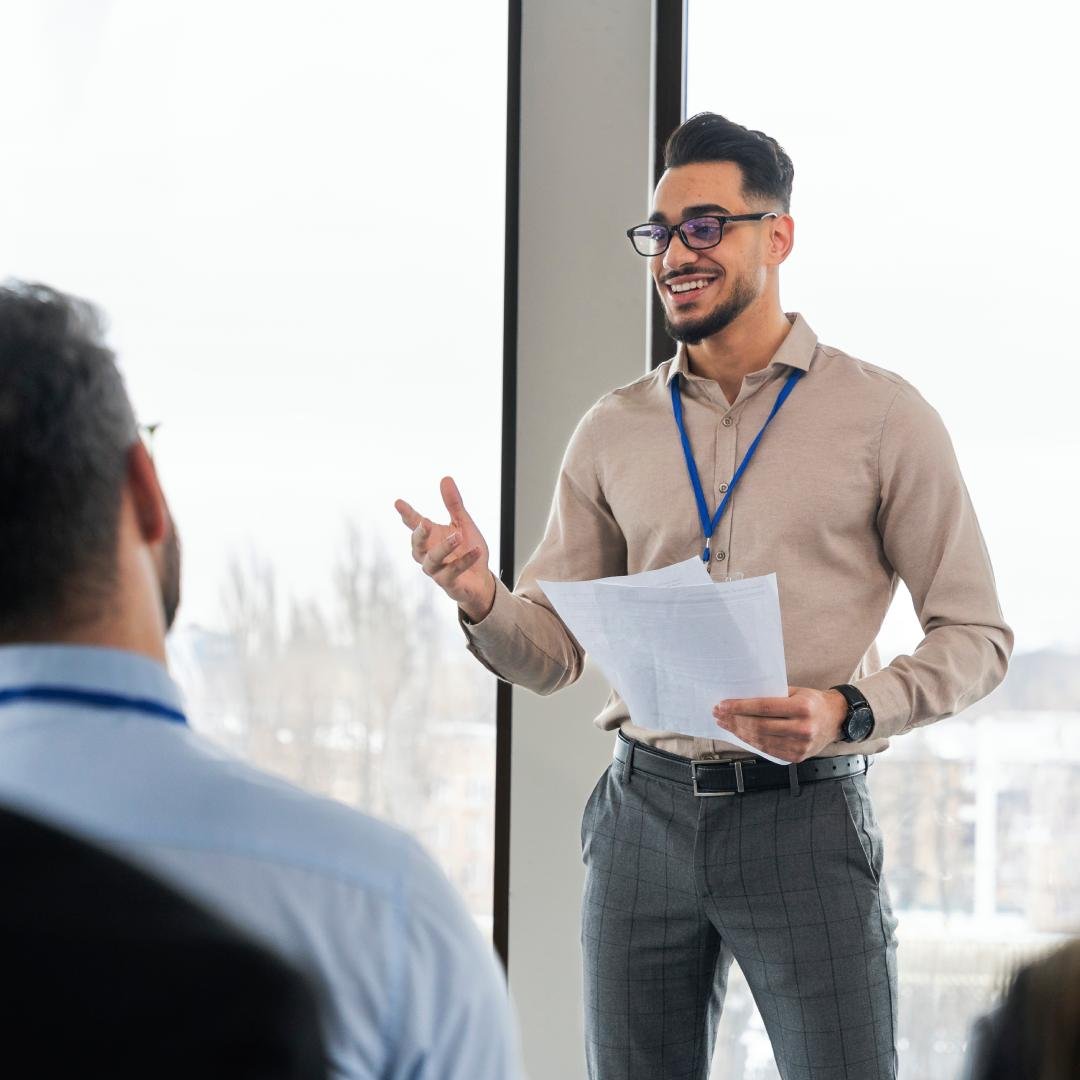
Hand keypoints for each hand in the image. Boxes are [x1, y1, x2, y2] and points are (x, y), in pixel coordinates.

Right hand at [394, 477, 495, 621]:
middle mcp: (428, 555)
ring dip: (444, 547)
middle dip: (419, 534)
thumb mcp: (463, 524)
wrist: (480, 580)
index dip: (407, 514)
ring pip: (432, 560)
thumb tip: (445, 478)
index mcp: (430, 538)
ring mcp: (437, 571)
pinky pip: (454, 572)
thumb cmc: (467, 550)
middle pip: (417, 546)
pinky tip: (477, 550)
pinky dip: (465, 560)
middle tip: (425, 523)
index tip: (398, 503)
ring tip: (458, 536)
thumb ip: (453, 504)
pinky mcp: (449, 583)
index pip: (415, 525)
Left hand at [712, 687, 847, 762]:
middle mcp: (803, 728)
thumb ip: (773, 695)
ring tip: (725, 723)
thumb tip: (741, 696)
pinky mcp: (797, 757)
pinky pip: (768, 750)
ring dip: (739, 732)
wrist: (836, 719)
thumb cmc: (812, 701)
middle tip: (719, 714)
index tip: (723, 704)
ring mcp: (801, 746)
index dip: (740, 707)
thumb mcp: (796, 691)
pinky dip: (751, 742)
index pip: (764, 708)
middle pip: (759, 726)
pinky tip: (740, 734)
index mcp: (803, 708)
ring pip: (761, 740)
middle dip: (735, 720)